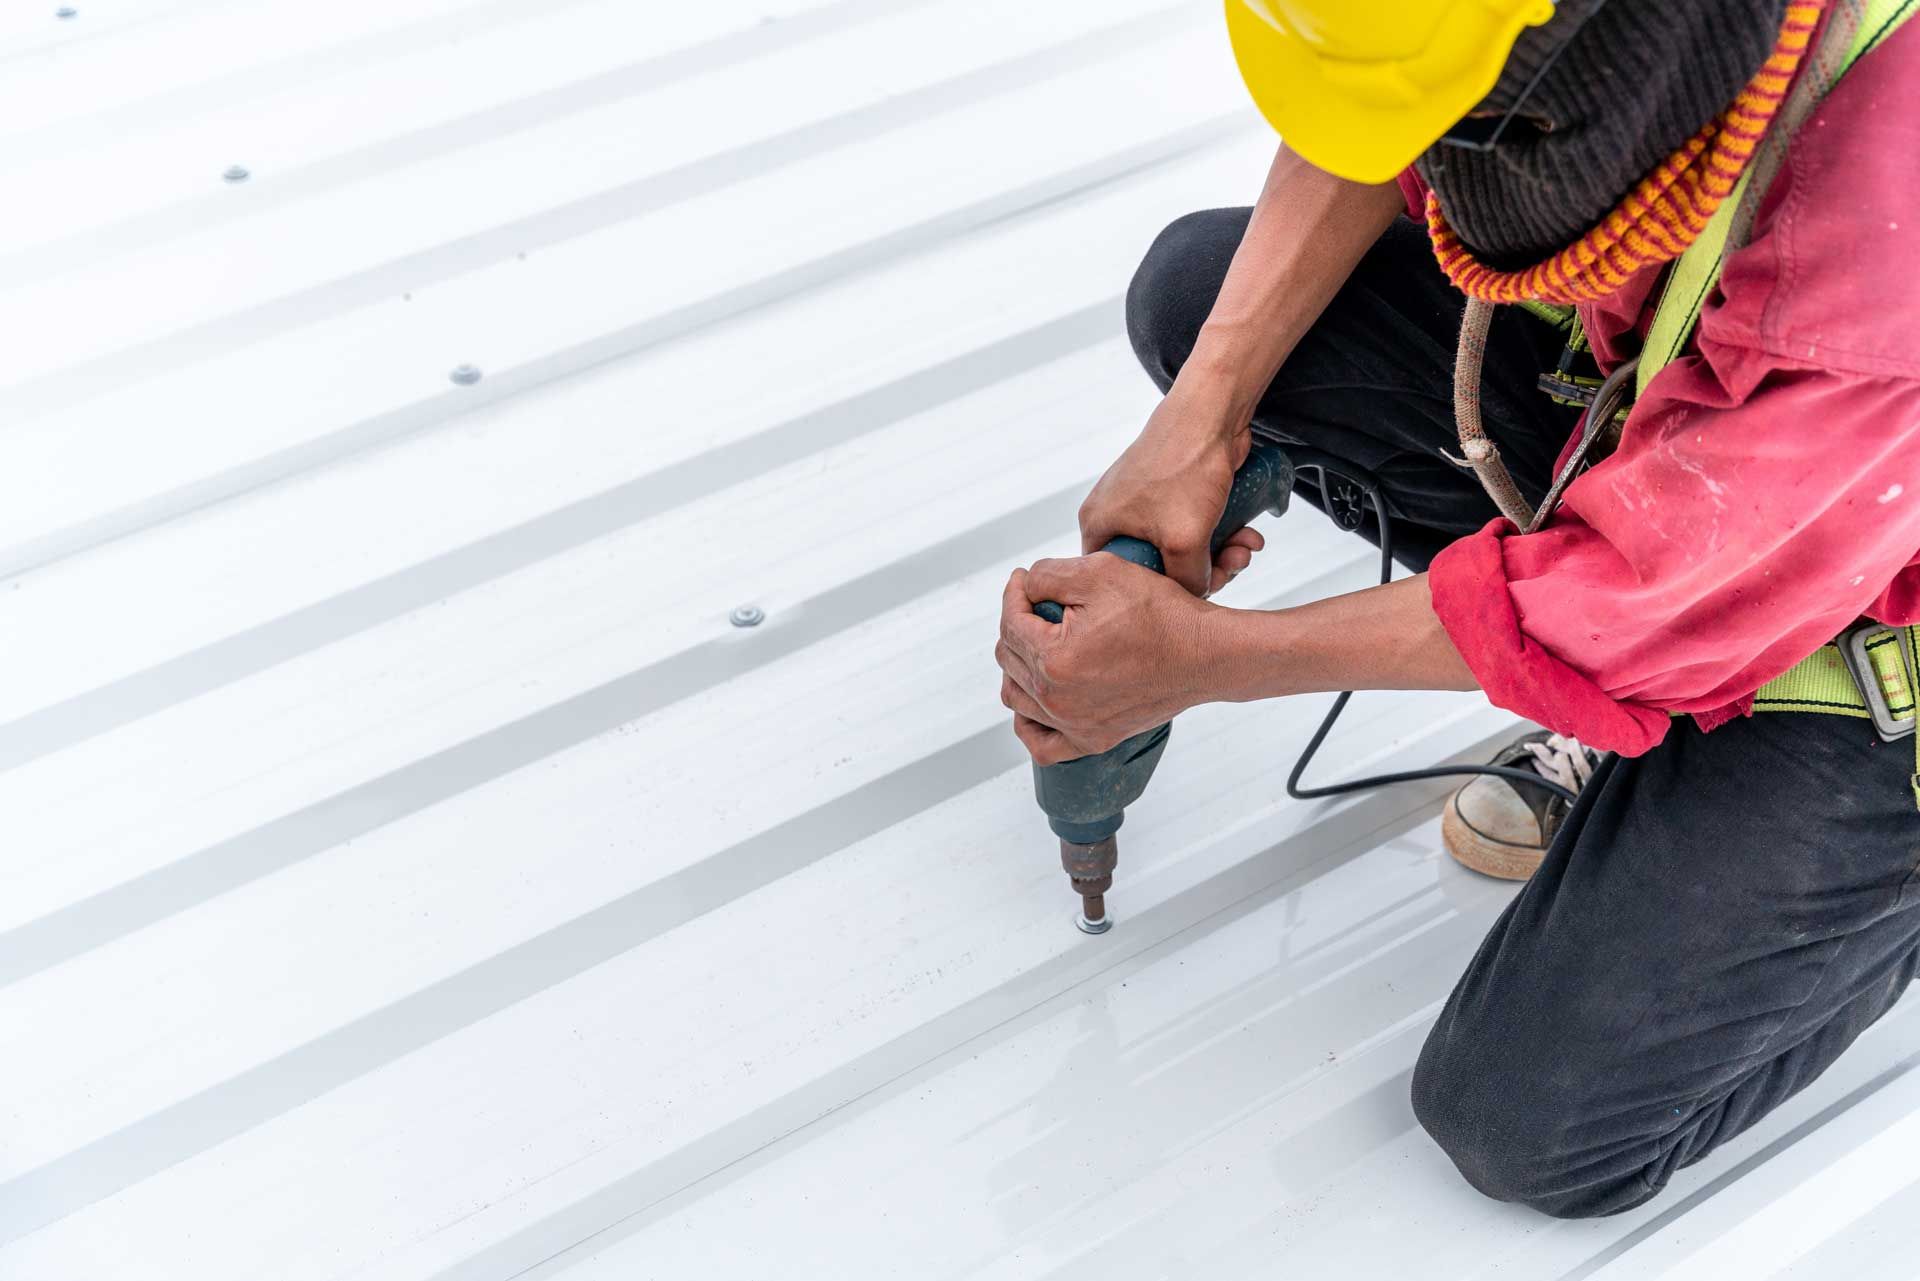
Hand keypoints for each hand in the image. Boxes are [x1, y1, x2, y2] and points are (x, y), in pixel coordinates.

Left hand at [996, 555, 1227, 765]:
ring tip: (1037, 643)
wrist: (1206, 654)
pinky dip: (1030, 723)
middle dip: (1017, 624)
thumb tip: (1025, 585)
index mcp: (1053, 660)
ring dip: (1018, 665)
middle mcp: (1058, 700)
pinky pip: (1042, 744)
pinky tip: (1037, 700)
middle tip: (1038, 605)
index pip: (1010, 622)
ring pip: (1016, 697)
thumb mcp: (1101, 572)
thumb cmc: (1161, 614)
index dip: (1014, 593)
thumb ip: (1048, 574)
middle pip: (1008, 657)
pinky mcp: (1094, 739)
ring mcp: (1075, 725)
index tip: (1025, 580)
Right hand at [1079, 389, 1256, 597]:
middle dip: (1202, 570)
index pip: (1120, 578)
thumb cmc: (1185, 467)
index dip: (1156, 591)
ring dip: (1220, 554)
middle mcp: (1117, 514)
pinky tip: (1247, 534)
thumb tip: (1196, 594)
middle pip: (1157, 566)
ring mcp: (1146, 502)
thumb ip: (1185, 582)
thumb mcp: (1183, 542)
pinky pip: (1194, 528)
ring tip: (1246, 546)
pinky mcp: (1173, 493)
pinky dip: (1222, 535)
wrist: (1211, 414)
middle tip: (1231, 566)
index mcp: (1099, 524)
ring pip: (1182, 549)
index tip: (1191, 588)